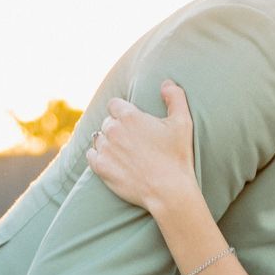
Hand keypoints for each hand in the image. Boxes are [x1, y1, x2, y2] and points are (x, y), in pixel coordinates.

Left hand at [85, 80, 197, 214]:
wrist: (168, 191)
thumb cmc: (177, 156)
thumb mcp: (183, 123)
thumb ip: (175, 97)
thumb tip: (166, 83)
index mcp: (130, 116)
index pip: (114, 104)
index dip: (122, 111)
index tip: (131, 120)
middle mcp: (113, 130)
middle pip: (107, 122)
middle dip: (116, 127)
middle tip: (130, 139)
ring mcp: (105, 149)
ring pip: (98, 138)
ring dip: (107, 142)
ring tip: (122, 152)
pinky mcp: (101, 168)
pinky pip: (91, 155)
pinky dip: (98, 156)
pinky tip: (110, 160)